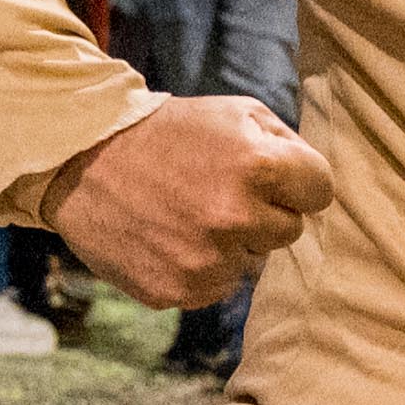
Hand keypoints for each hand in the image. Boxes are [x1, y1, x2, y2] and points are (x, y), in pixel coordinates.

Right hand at [44, 93, 333, 306]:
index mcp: (258, 166)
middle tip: (218, 190)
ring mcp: (206, 260)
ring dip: (231, 242)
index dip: (299, 182)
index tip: (274, 177)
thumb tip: (317, 184)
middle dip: (264, 211)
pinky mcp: (178, 291)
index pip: (320, 191)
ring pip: (252, 262)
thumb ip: (286, 143)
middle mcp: (235, 217)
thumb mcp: (235, 113)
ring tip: (188, 212)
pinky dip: (200, 267)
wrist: (83, 160)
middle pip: (289, 230)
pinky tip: (169, 237)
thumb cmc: (170, 132)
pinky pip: (216, 286)